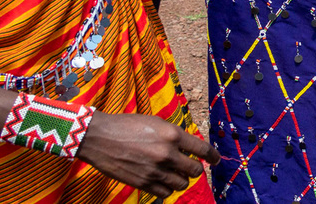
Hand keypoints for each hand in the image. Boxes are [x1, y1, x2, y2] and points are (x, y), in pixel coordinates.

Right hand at [77, 112, 219, 198]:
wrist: (99, 137)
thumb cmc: (127, 126)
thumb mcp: (156, 122)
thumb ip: (175, 136)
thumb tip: (190, 148)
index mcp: (173, 135)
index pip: (203, 150)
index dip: (213, 157)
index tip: (216, 160)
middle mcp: (167, 154)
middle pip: (195, 170)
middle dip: (194, 169)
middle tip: (189, 166)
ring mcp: (155, 171)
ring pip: (182, 184)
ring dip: (181, 179)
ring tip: (174, 173)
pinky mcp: (143, 183)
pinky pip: (165, 192)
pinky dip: (167, 188)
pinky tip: (162, 181)